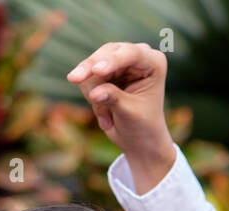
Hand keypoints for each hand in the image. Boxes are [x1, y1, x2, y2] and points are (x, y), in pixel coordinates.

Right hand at [67, 41, 176, 191]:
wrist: (139, 139)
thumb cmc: (143, 126)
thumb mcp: (130, 113)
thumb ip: (113, 99)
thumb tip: (94, 93)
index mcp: (153, 62)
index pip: (131, 54)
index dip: (112, 61)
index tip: (97, 71)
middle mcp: (136, 56)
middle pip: (106, 54)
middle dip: (91, 72)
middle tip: (74, 79)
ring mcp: (118, 61)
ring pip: (91, 67)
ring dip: (93, 94)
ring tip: (107, 119)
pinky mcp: (104, 70)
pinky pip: (86, 78)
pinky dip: (90, 97)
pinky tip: (104, 116)